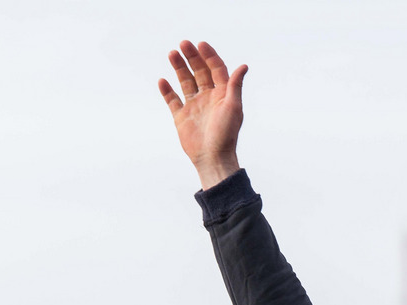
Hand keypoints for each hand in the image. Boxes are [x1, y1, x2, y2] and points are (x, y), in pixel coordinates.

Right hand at [158, 41, 247, 189]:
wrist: (212, 158)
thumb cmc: (226, 134)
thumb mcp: (233, 107)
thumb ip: (235, 86)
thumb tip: (244, 65)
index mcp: (223, 94)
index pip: (216, 69)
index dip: (209, 56)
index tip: (200, 44)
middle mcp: (209, 98)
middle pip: (200, 72)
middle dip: (192, 57)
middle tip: (183, 44)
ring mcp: (194, 106)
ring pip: (185, 82)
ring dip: (179, 68)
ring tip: (172, 53)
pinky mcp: (182, 117)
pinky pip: (172, 100)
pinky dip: (167, 90)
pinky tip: (162, 80)